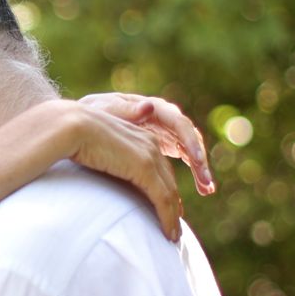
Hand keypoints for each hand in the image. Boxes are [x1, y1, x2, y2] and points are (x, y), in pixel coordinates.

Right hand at [51, 101, 182, 240]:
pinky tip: (169, 234)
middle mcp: (149, 142)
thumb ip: (107, 156)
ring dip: (172, 216)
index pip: (158, 167)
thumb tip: (101, 167)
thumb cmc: (71, 136)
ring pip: (169, 192)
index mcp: (138, 135)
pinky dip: (168, 218)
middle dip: (172, 204)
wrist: (68, 125)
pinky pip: (162, 199)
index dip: (164, 189)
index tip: (165, 209)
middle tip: (172, 226)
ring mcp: (149, 154)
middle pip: (167, 179)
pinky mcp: (144, 168)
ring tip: (172, 236)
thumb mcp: (96, 147)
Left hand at [80, 93, 215, 195]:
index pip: (179, 123)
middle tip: (206, 181)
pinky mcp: (166, 144)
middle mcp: (166, 118)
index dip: (189, 142)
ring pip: (191, 149)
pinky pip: (185, 158)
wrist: (87, 118)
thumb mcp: (105, 108)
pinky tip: (203, 188)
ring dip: (200, 169)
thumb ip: (125, 109)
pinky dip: (194, 172)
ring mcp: (167, 131)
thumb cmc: (95, 112)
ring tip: (207, 189)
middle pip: (189, 138)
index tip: (196, 160)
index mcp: (154, 107)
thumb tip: (148, 107)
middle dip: (199, 161)